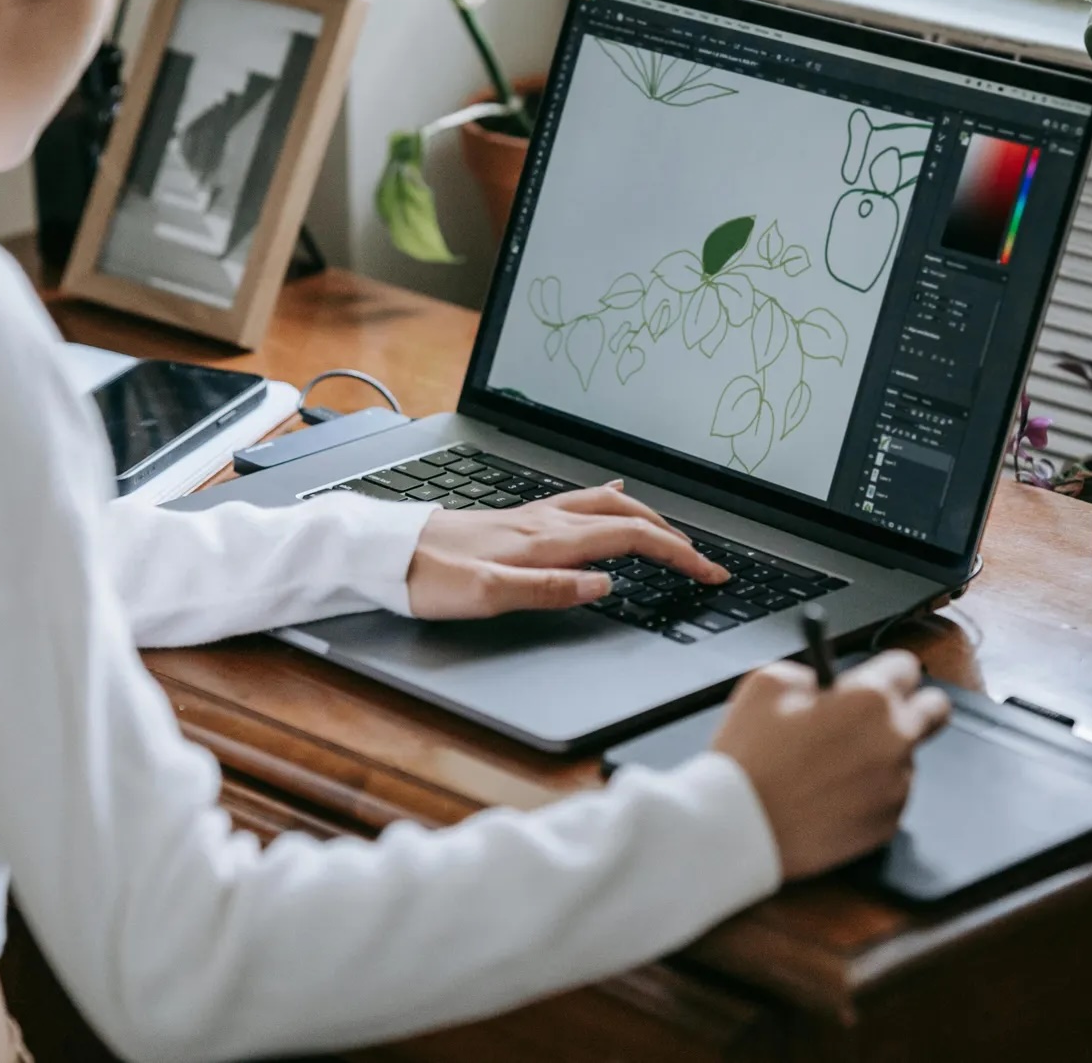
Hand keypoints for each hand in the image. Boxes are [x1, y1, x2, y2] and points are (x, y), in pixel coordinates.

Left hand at [406, 483, 729, 620]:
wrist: (382, 553)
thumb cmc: (427, 578)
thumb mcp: (487, 596)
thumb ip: (550, 590)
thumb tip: (605, 585)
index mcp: (545, 541)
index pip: (629, 540)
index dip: (677, 556)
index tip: (709, 573)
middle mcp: (543, 522)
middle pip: (627, 517)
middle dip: (674, 538)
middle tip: (704, 562)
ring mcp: (530, 516)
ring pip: (606, 506)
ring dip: (648, 518)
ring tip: (673, 534)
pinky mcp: (516, 519)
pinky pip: (579, 502)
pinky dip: (610, 501)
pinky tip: (613, 495)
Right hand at [710, 651, 950, 879]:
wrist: (739, 827)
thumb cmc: (750, 756)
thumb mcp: (766, 684)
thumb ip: (808, 672)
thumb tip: (823, 683)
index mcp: (869, 699)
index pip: (906, 667)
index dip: (886, 670)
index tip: (876, 677)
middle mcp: (894, 740)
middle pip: (936, 711)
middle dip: (913, 705)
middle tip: (878, 714)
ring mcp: (895, 787)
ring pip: (906, 758)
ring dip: (881, 755)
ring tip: (831, 765)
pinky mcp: (887, 824)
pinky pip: (890, 797)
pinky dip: (869, 792)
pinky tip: (831, 795)